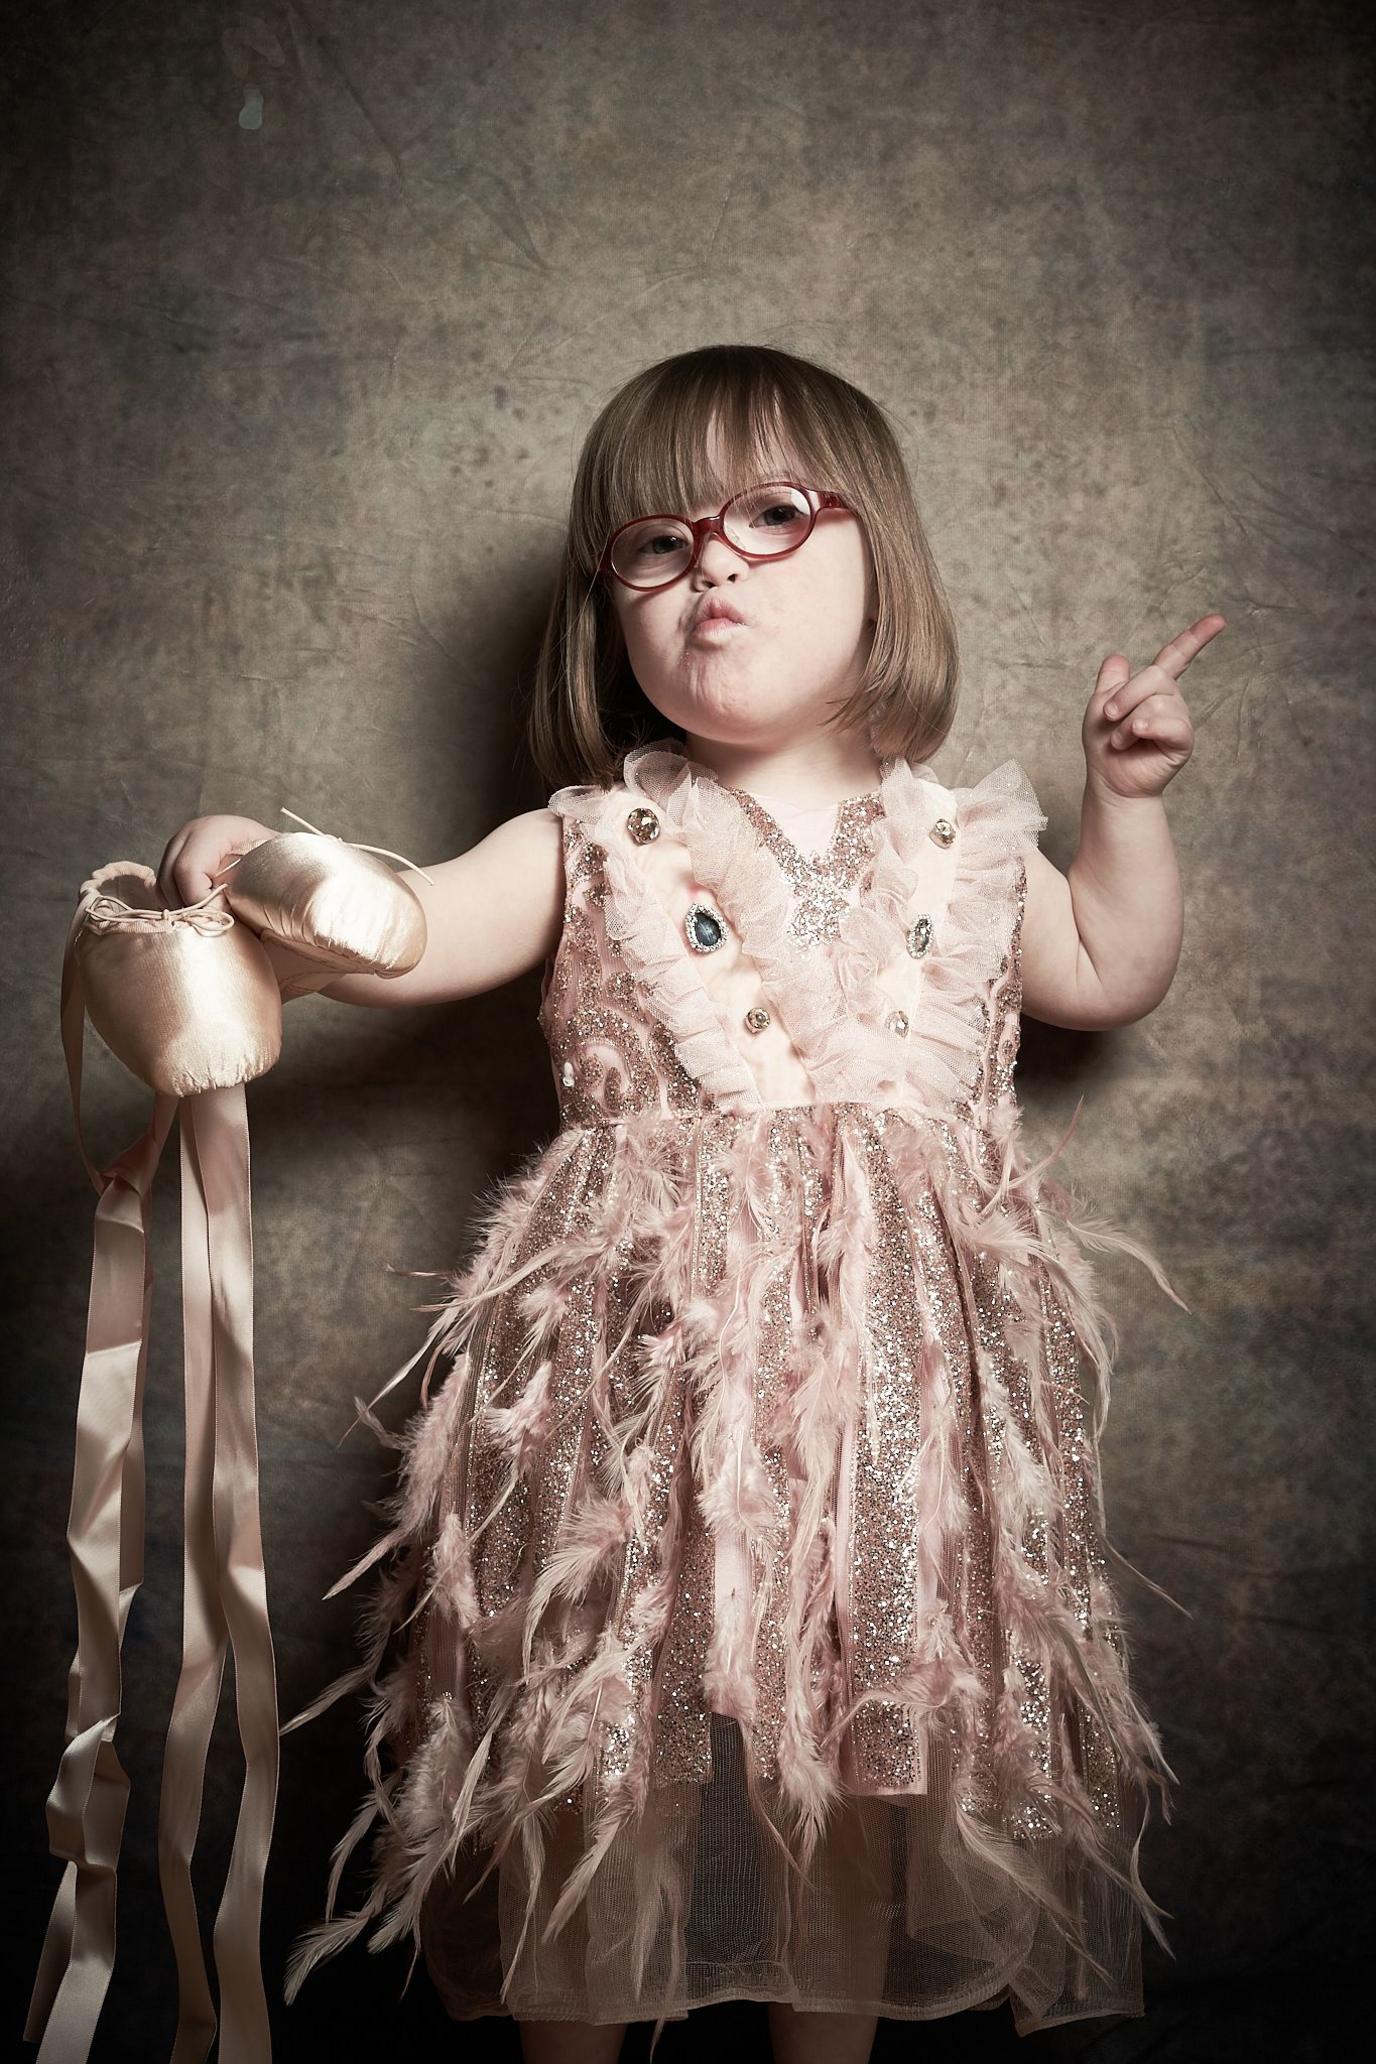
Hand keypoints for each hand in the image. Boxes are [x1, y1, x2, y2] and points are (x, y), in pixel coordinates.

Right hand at [157, 813, 332, 1000]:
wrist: (281, 858)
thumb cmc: (281, 863)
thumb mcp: (274, 867)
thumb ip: (255, 884)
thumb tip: (228, 912)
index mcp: (213, 830)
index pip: (188, 870)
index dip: (201, 901)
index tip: (225, 919)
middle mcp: (188, 836)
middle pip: (170, 881)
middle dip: (193, 910)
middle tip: (221, 927)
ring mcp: (176, 849)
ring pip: (163, 889)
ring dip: (186, 912)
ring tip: (217, 922)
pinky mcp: (173, 865)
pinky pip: (163, 893)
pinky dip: (180, 909)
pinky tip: (205, 916)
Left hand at [1083, 613, 1223, 800]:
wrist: (1109, 780)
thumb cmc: (1104, 747)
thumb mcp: (1098, 706)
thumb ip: (1111, 681)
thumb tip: (1119, 656)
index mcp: (1152, 688)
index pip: (1176, 656)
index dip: (1196, 637)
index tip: (1219, 620)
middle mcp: (1171, 699)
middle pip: (1155, 675)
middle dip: (1125, 696)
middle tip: (1109, 717)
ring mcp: (1179, 719)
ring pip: (1157, 701)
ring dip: (1127, 722)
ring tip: (1121, 739)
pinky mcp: (1183, 740)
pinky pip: (1171, 723)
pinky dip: (1146, 727)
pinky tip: (1135, 735)